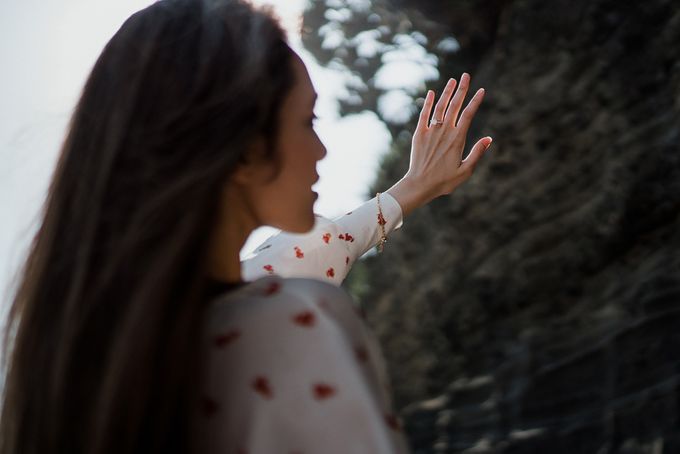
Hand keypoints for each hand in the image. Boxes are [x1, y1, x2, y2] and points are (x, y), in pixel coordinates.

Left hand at [386, 73, 491, 216]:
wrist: (419, 185)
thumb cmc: (444, 181)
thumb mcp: (465, 171)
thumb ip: (477, 153)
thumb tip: (489, 139)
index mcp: (457, 139)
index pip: (468, 114)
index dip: (475, 101)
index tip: (482, 90)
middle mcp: (444, 131)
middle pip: (455, 105)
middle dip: (462, 89)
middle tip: (466, 75)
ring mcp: (431, 131)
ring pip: (440, 107)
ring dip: (447, 92)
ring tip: (453, 80)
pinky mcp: (419, 134)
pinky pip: (424, 115)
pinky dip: (427, 103)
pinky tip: (431, 93)